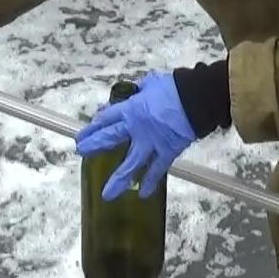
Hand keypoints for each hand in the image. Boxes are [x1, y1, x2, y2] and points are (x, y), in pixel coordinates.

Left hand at [76, 72, 196, 199]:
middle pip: (110, 138)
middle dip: (94, 145)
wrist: (197, 99)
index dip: (93, 126)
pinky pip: (157, 170)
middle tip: (81, 151)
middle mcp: (136, 129)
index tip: (83, 133)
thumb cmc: (174, 88)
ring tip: (107, 194)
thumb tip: (133, 93)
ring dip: (119, 179)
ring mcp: (151, 144)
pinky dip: (150, 181)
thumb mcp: (151, 82)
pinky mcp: (167, 152)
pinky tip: (142, 193)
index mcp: (131, 110)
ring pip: (132, 164)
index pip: (106, 119)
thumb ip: (139, 90)